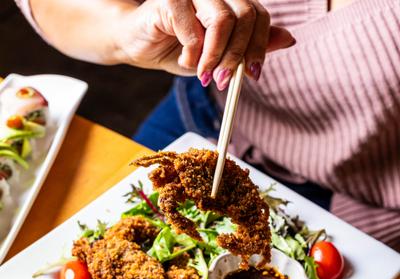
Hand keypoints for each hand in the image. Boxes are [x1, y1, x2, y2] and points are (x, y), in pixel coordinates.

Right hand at [114, 0, 294, 88]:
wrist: (140, 44)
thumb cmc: (178, 48)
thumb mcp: (220, 54)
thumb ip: (251, 45)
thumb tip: (289, 39)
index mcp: (229, 1)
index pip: (260, 15)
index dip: (260, 46)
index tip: (253, 74)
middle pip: (246, 16)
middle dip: (237, 57)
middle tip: (223, 81)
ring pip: (223, 20)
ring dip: (215, 57)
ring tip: (204, 75)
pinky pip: (193, 31)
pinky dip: (192, 56)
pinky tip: (184, 61)